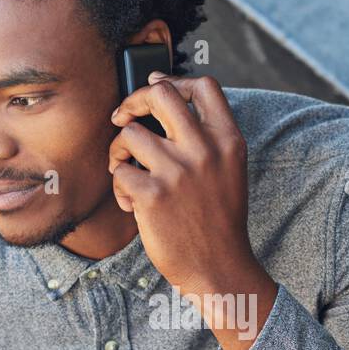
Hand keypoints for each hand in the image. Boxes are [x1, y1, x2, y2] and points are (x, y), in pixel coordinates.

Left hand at [109, 73, 251, 292]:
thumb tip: (164, 96)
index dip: (174, 80)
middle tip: (122, 118)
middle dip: (132, 101)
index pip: (204, 86)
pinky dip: (119, 188)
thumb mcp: (229, 171)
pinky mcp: (152, 194)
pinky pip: (119, 172)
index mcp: (228, 141)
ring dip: (119, 152)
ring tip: (127, 174)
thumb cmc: (218, 220)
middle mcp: (204, 150)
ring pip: (129, 134)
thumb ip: (207, 138)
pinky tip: (132, 205)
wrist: (218, 268)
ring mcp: (177, 171)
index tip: (155, 87)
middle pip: (160, 94)